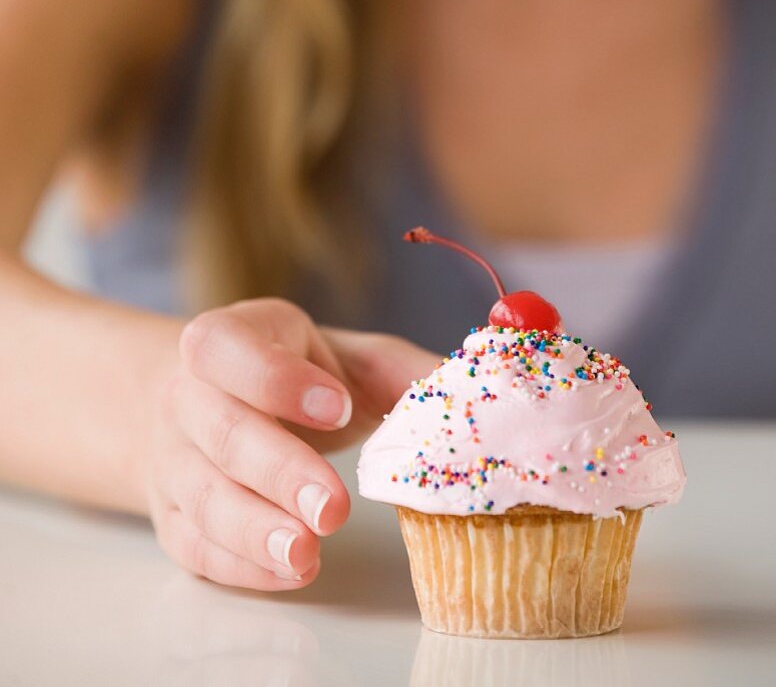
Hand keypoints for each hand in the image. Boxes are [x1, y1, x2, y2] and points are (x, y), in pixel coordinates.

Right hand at [143, 298, 438, 590]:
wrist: (201, 400)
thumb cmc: (291, 374)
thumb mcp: (343, 356)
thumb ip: (402, 372)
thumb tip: (473, 392)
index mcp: (228, 338)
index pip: (229, 349)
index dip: (278, 379)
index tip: (339, 406)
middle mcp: (187, 394)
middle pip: (221, 432)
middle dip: (279, 470)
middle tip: (334, 508)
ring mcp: (171, 457)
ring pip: (201, 495)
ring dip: (254, 529)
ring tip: (308, 553)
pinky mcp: (171, 514)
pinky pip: (195, 543)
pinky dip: (240, 563)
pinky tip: (288, 570)